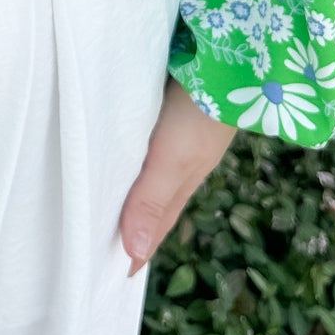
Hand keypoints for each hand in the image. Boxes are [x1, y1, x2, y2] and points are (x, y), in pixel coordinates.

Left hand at [119, 75, 235, 277]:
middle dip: (131, 221)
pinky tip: (119, 145)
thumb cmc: (200, 114)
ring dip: (130, 184)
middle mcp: (181, 160)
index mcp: (182, 179)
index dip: (136, 248)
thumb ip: (151, 200)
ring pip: (149, 168)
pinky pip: (146, 138)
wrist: (232, 58)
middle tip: (102, 242)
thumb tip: (133, 255)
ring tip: (103, 197)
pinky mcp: (171, 105)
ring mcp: (179, 133)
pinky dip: (132, 151)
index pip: (155, 222)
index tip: (113, 276)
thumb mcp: (173, 159)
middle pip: (152, 198)